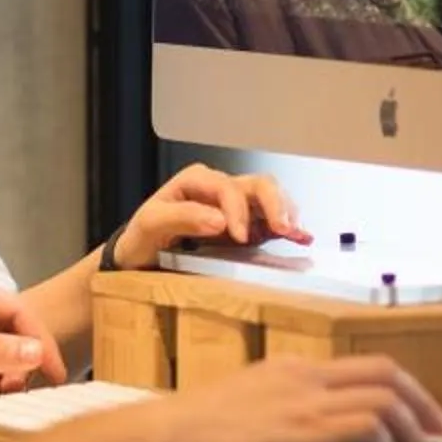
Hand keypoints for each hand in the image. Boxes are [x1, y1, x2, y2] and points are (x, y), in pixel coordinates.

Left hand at [107, 163, 310, 269]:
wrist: (140, 260)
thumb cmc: (141, 240)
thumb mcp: (151, 225)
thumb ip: (182, 217)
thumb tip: (219, 219)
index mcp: (196, 181)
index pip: (227, 188)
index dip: (238, 210)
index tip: (239, 236)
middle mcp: (219, 189)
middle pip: (256, 185)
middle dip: (274, 204)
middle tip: (282, 229)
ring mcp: (234, 207)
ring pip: (269, 197)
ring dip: (285, 211)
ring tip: (295, 233)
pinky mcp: (245, 226)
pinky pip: (271, 219)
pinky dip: (288, 225)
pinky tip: (302, 236)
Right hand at [150, 355, 441, 441]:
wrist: (169, 438)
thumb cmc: (197, 431)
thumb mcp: (247, 404)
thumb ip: (283, 407)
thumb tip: (316, 434)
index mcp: (294, 368)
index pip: (365, 366)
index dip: (404, 389)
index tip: (425, 416)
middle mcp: (306, 377)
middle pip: (386, 373)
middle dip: (424, 404)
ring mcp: (306, 402)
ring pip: (386, 400)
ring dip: (415, 434)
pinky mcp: (304, 432)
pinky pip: (368, 427)